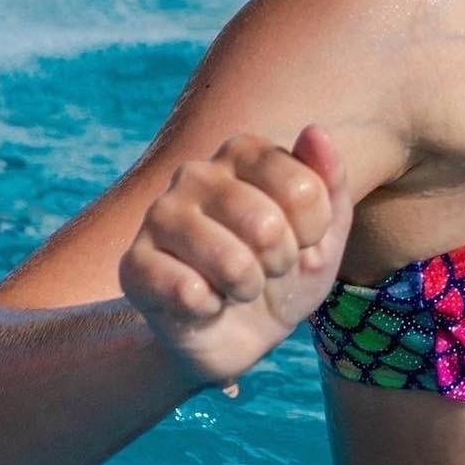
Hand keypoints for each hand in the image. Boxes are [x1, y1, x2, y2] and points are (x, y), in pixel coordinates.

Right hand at [119, 124, 353, 390]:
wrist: (236, 333)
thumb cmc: (284, 270)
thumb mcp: (327, 232)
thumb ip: (330, 181)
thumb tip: (315, 130)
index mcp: (243, 152)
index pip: (304, 189)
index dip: (313, 231)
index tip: (300, 240)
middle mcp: (196, 173)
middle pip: (267, 225)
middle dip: (280, 262)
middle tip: (266, 267)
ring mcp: (159, 215)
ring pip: (231, 262)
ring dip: (247, 288)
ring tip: (236, 285)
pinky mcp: (133, 264)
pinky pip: (189, 292)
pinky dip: (211, 308)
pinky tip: (203, 302)